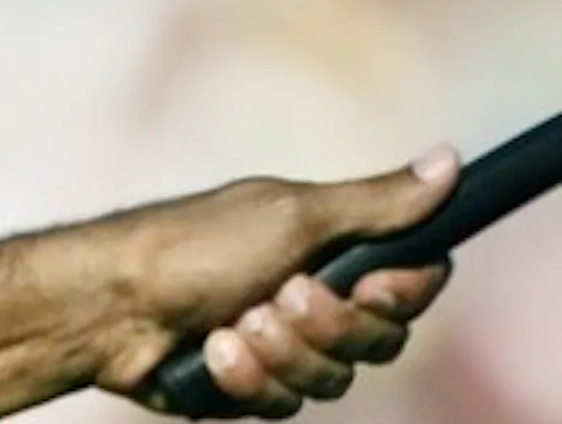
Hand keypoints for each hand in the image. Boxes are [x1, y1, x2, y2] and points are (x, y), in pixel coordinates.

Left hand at [95, 146, 460, 418]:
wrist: (112, 304)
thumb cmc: (193, 245)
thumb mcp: (291, 215)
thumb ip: (375, 203)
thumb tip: (449, 161)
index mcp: (329, 243)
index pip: (411, 281)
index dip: (398, 294)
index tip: (368, 288)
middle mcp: (313, 291)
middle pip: (380, 340)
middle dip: (326, 326)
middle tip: (278, 296)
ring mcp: (282, 341)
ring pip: (333, 379)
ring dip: (279, 353)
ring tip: (230, 324)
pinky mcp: (252, 382)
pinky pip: (284, 402)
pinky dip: (246, 378)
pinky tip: (210, 351)